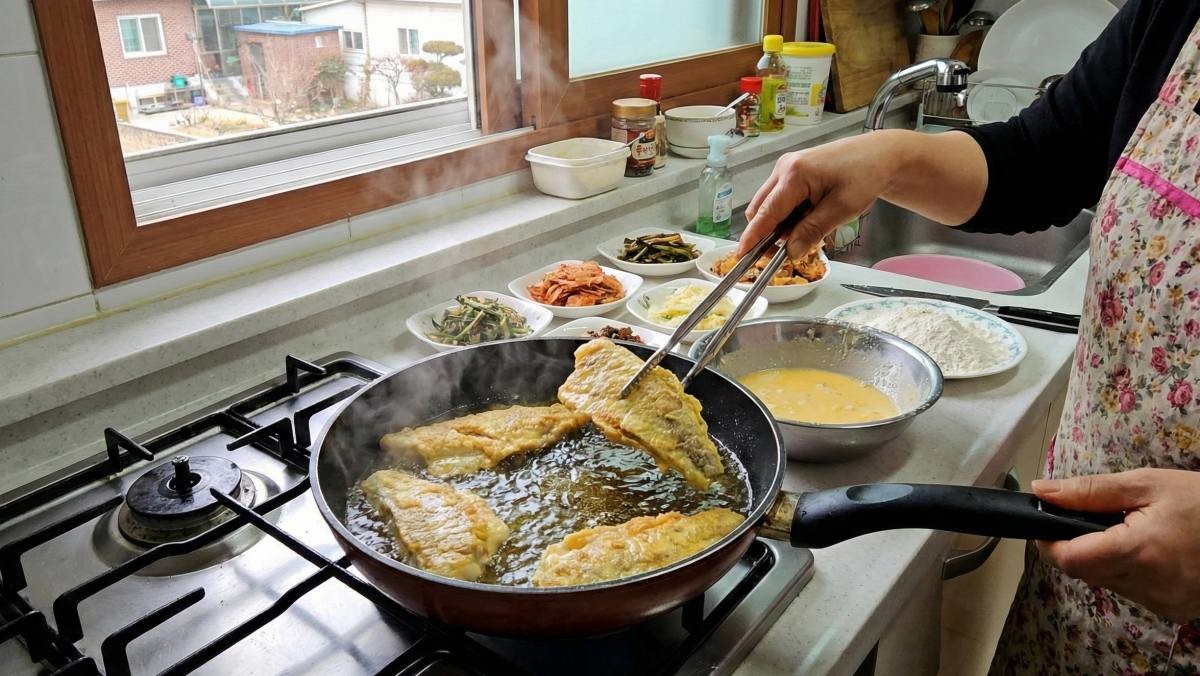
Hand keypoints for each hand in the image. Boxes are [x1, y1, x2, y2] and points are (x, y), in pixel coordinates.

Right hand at [736, 129, 987, 259]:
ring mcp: (786, 167)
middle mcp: (784, 168)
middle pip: (760, 209)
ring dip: (779, 224)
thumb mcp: (842, 209)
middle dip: (766, 233)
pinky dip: (786, 214)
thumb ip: (812, 231)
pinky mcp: (792, 170)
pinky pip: (779, 198)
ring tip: (806, 231)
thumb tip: (790, 252)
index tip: (741, 256)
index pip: (766, 213)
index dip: (753, 237)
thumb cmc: (865, 176)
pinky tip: (808, 217)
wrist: (880, 154)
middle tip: (782, 253)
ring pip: (768, 204)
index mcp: (794, 174)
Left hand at [1033, 468, 1199, 623]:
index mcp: (1139, 551)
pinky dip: (1129, 572)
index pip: (1070, 560)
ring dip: (1104, 559)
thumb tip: (1042, 491)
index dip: (1049, 543)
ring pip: (1107, 583)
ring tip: (1128, 532)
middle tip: (1092, 520)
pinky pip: (1133, 592)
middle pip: (1085, 573)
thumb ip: (1090, 491)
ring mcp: (1163, 603)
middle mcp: (1149, 585)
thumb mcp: (1147, 484)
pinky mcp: (1174, 611)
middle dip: (1077, 547)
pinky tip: (1149, 552)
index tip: (1046, 525)